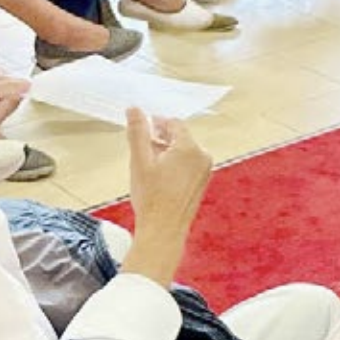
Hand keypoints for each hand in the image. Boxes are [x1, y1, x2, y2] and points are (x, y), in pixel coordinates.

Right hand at [124, 108, 211, 238]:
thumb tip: (134, 109)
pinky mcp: (202, 182)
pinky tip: (159, 174)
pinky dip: (175, 163)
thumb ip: (138, 132)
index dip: (157, 122)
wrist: (163, 230)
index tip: (144, 125)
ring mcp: (205, 171)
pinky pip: (188, 163)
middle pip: (180, 137)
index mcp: (190, 149)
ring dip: (167, 150)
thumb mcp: (140, 161)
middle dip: (161, 137)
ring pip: (184, 150)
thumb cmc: (152, 199)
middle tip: (143, 144)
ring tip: (149, 162)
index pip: (174, 124)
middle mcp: (202, 157)